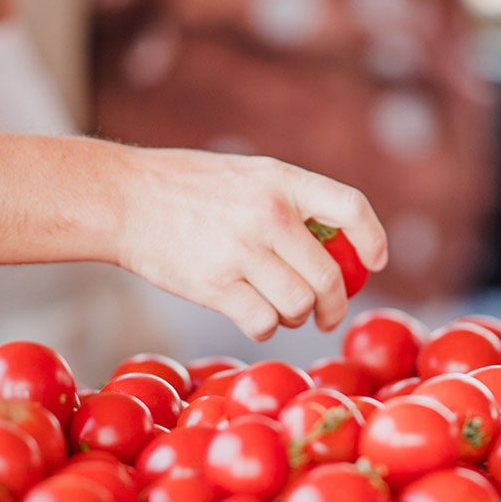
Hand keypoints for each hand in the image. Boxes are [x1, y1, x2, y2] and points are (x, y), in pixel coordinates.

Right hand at [116, 148, 387, 339]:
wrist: (124, 199)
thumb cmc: (186, 188)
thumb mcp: (246, 173)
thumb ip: (287, 201)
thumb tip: (332, 245)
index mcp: (281, 180)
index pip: (350, 208)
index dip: (373, 240)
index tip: (376, 264)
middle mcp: (269, 213)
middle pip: (330, 275)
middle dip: (335, 304)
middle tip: (327, 314)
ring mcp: (242, 250)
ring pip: (299, 304)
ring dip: (296, 317)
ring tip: (281, 310)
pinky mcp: (215, 285)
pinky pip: (264, 322)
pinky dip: (265, 328)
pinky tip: (254, 318)